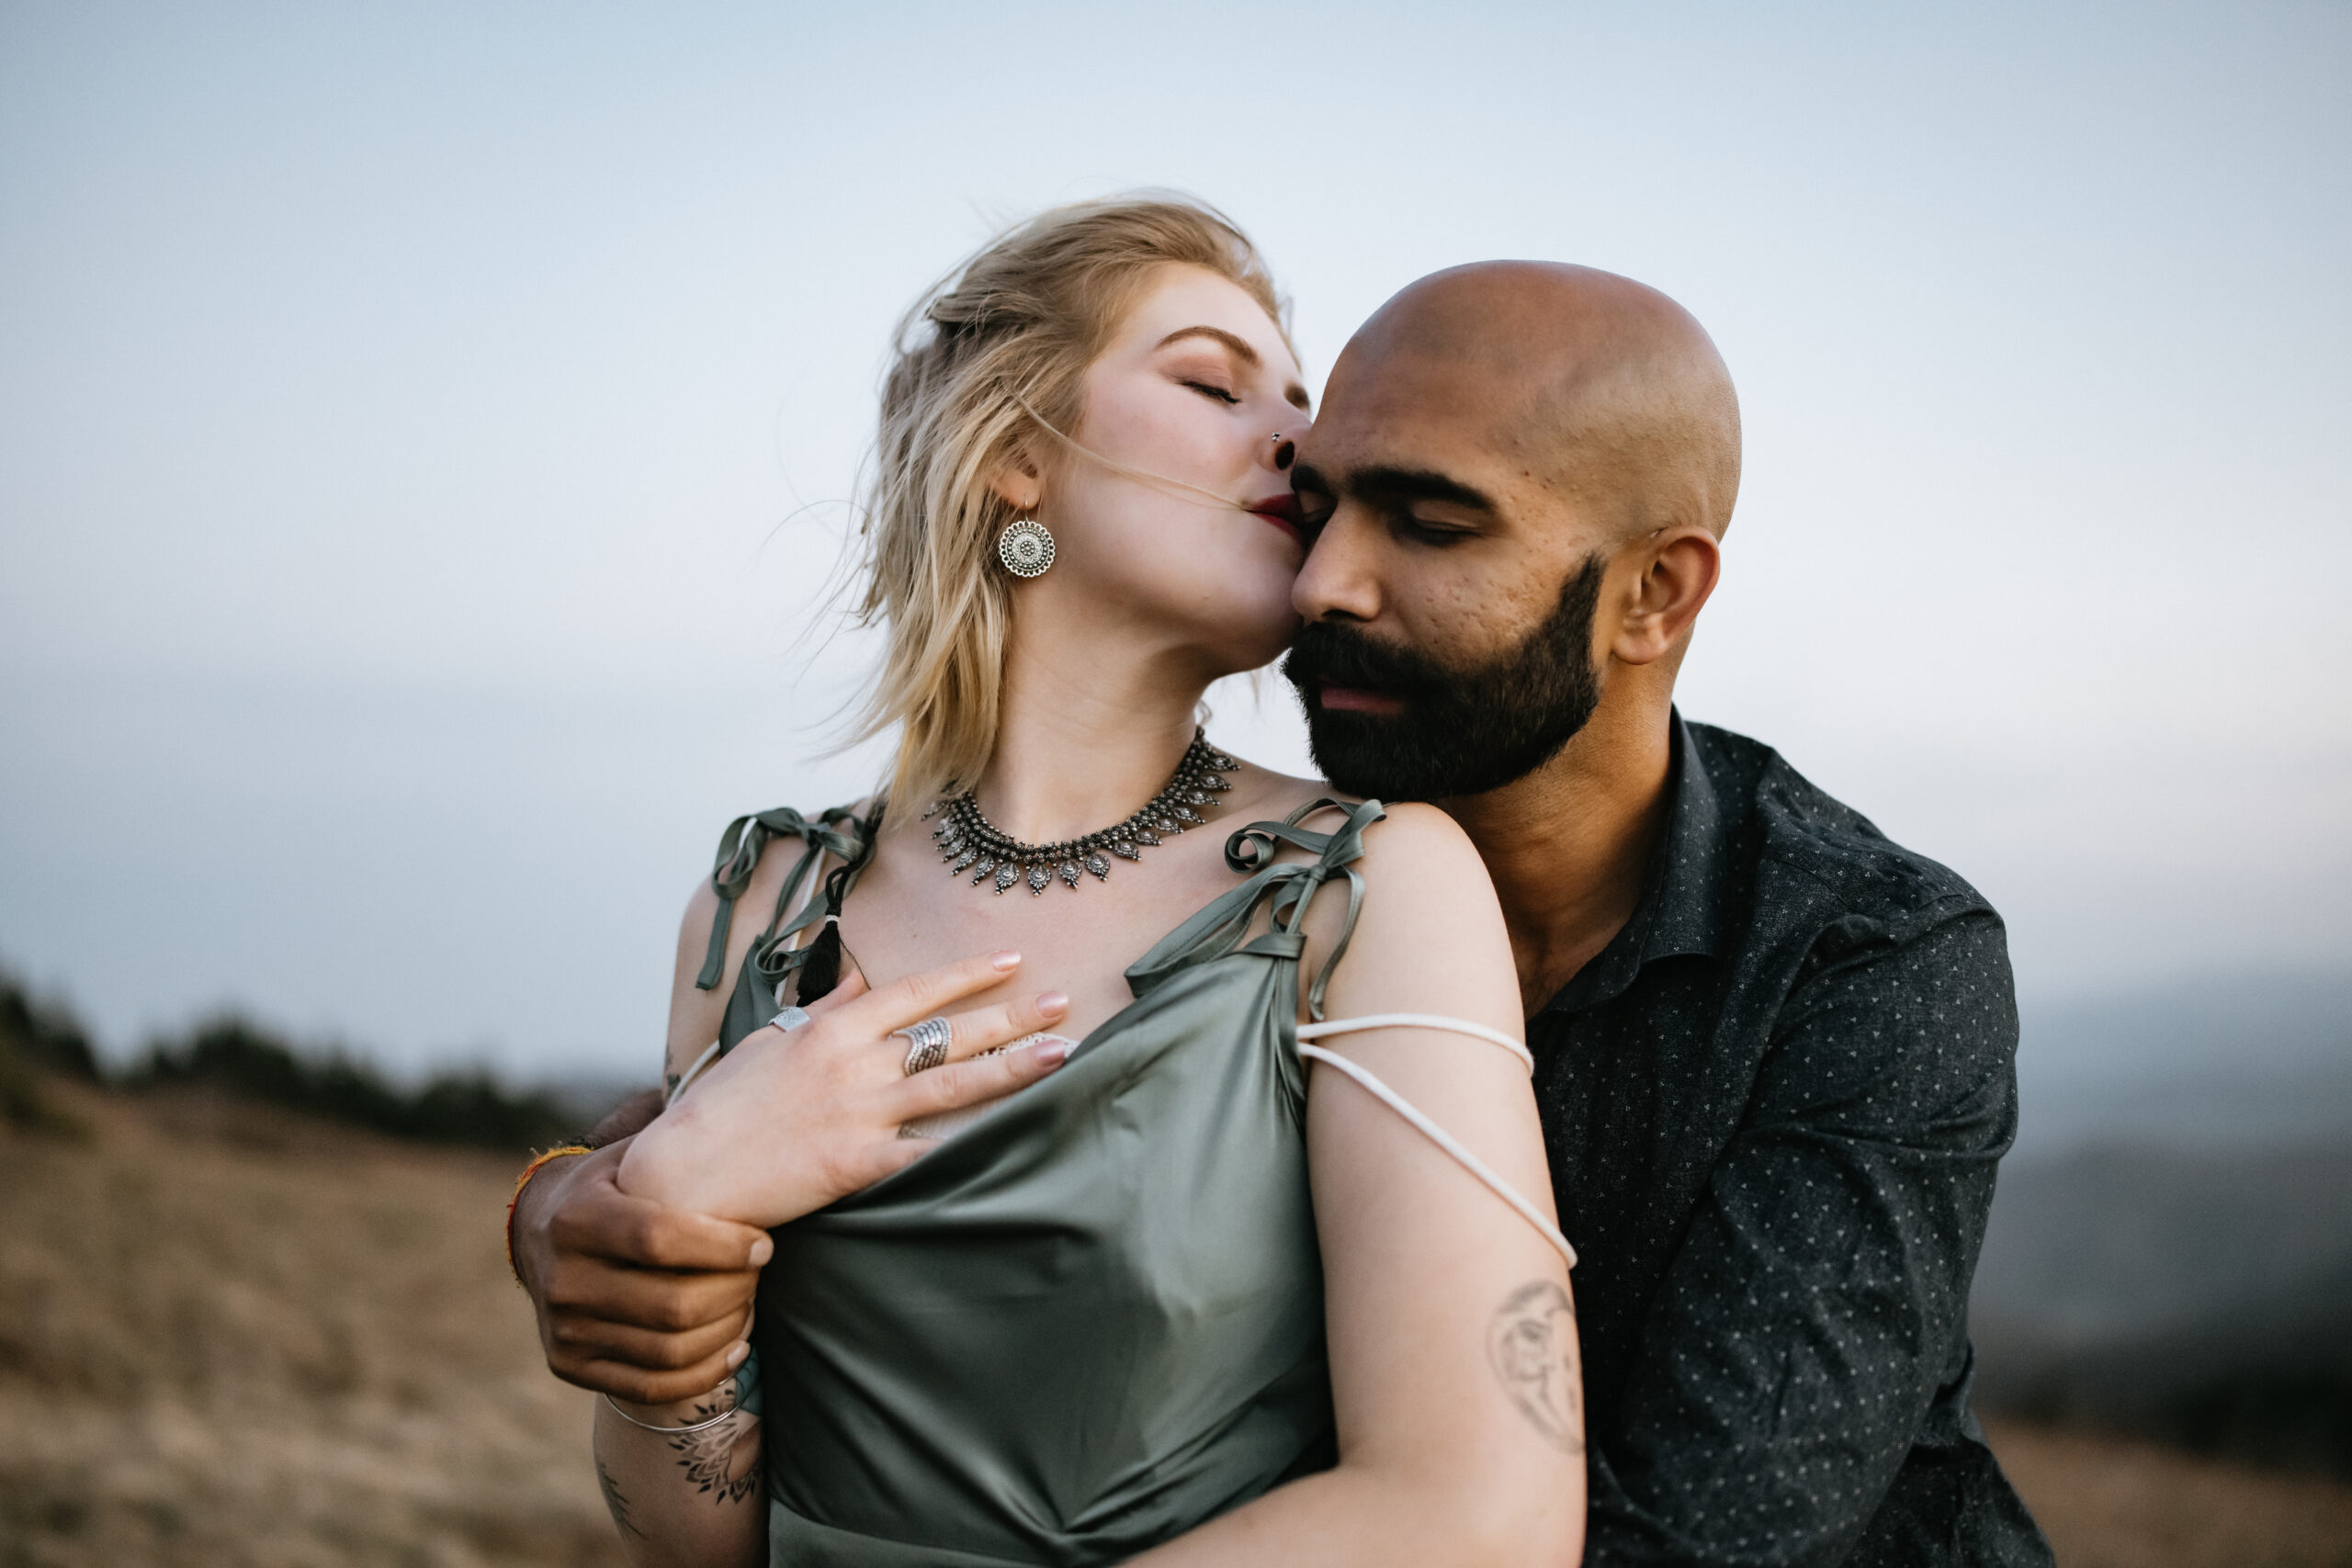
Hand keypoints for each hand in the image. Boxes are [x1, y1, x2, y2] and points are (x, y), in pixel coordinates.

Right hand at [514, 1138, 771, 1403]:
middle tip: (760, 1273)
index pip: (660, 1240)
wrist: (540, 1229)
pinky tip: (736, 1345)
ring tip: (751, 1303)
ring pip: (668, 1349)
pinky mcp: (569, 1365)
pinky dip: (705, 1371)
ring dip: (728, 1330)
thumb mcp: (632, 1153)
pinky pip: (651, 1386)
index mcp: (577, 1217)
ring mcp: (562, 1329)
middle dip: (734, 1291)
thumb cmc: (614, 1182)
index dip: (723, 1247)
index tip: (763, 1244)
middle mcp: (562, 1278)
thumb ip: (682, 1147)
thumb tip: (764, 1118)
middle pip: (671, 1304)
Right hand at [619, 948, 1072, 1228]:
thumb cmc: (720, 1108)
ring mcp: (861, 1113)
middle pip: (950, 1033)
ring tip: (1061, 1053)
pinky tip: (1018, 1140)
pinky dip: (973, 1147)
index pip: (915, 991)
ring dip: (1014, 1067)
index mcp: (833, 1029)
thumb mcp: (768, 1042)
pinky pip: (929, 1154)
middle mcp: (855, 1063)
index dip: (968, 976)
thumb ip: (821, 1008)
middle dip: (1012, 1015)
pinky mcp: (859, 1164)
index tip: (1012, 961)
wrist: (684, 1173)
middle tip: (1065, 1003)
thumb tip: (858, 972)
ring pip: (954, 1084)